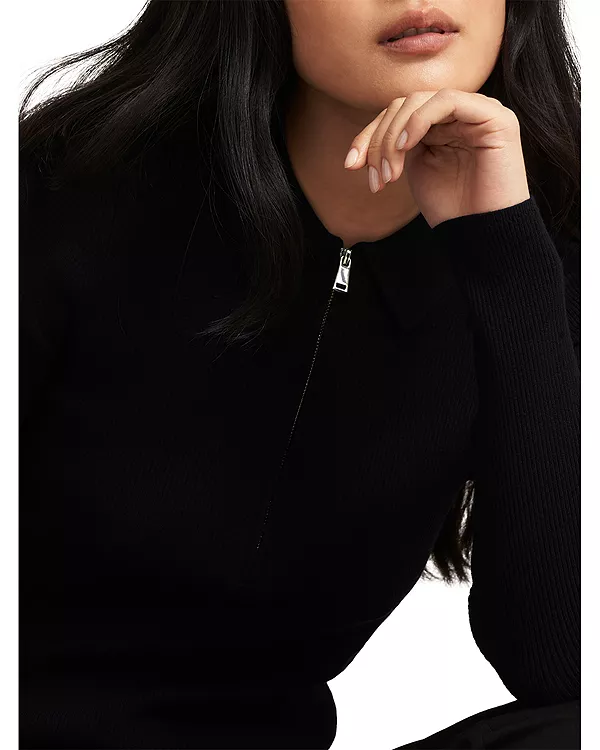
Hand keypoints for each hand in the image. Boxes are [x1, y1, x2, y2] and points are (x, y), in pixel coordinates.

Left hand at [344, 89, 530, 228]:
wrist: (482, 232)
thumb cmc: (452, 207)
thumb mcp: (414, 169)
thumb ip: (399, 144)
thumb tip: (371, 133)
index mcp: (442, 124)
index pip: (397, 113)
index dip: (369, 136)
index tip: (350, 165)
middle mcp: (460, 112)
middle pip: (404, 105)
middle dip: (379, 140)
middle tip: (376, 177)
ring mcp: (479, 111)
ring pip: (420, 100)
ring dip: (394, 135)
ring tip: (390, 172)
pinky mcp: (494, 117)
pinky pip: (448, 101)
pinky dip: (420, 120)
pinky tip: (407, 145)